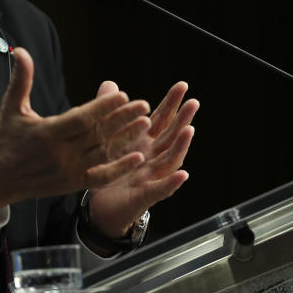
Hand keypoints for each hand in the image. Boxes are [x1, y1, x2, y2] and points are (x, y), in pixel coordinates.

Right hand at [0, 47, 151, 209]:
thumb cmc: (6, 139)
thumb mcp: (11, 108)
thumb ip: (21, 79)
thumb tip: (21, 51)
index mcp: (47, 133)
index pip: (81, 118)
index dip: (102, 107)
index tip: (122, 94)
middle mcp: (60, 153)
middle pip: (97, 134)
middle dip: (122, 119)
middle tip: (143, 105)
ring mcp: (68, 171)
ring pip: (103, 153)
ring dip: (126, 138)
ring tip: (145, 123)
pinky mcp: (73, 184)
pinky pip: (101, 176)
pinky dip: (120, 168)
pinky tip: (138, 157)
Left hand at [86, 81, 197, 238]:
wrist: (99, 208)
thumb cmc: (108, 172)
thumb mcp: (106, 140)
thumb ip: (110, 113)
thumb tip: (109, 84)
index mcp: (145, 142)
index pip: (161, 120)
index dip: (171, 103)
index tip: (182, 85)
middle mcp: (153, 158)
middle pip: (171, 137)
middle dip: (182, 119)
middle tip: (193, 102)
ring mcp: (152, 178)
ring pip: (170, 161)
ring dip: (181, 146)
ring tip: (189, 131)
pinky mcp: (144, 197)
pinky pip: (160, 189)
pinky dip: (172, 182)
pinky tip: (182, 174)